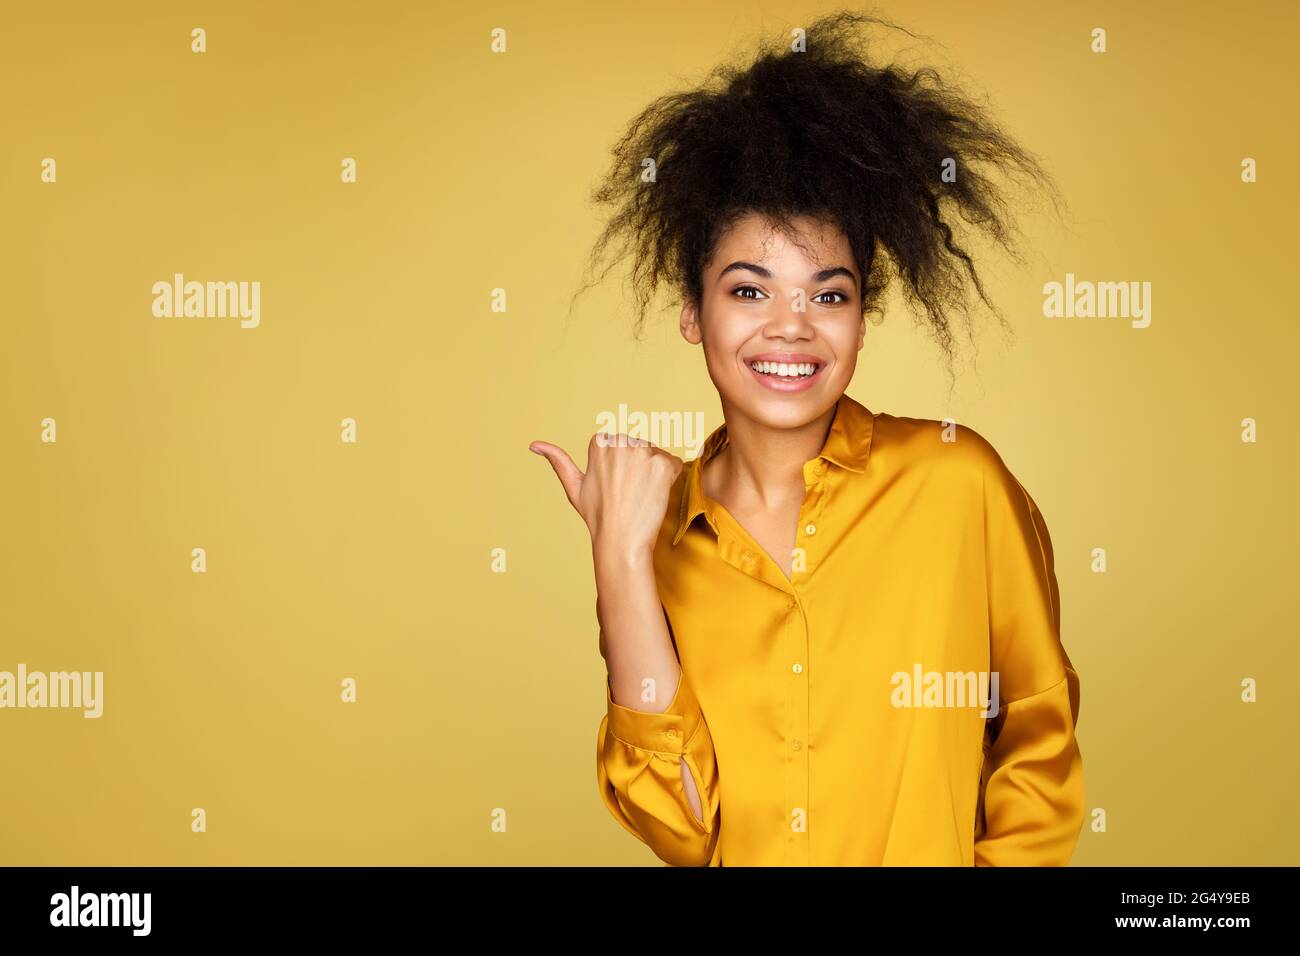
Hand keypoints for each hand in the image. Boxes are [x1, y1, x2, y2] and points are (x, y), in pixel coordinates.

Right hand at [529, 432, 683, 555]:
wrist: (621, 539)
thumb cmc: (597, 516)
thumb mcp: (574, 486)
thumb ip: (558, 460)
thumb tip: (534, 444)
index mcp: (600, 442)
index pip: (621, 445)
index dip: (621, 467)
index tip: (616, 486)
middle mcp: (621, 441)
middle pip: (640, 447)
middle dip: (638, 467)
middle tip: (628, 493)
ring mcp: (644, 451)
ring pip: (656, 455)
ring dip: (653, 472)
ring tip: (640, 494)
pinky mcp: (663, 463)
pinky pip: (673, 464)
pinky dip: (668, 478)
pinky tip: (654, 494)